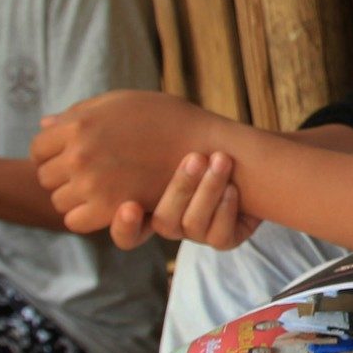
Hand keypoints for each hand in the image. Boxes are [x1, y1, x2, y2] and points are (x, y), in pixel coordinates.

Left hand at [31, 91, 225, 233]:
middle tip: (89, 172)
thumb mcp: (119, 103)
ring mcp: (92, 182)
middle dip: (62, 175)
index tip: (71, 155)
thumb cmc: (163, 119)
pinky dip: (86, 216)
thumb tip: (43, 124)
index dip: (52, 153)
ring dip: (74, 197)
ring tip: (100, 187)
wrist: (203, 146)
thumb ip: (78, 113)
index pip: (38, 147)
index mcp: (79, 124)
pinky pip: (76, 220)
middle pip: (46, 176)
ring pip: (59, 200)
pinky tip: (105, 204)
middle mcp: (80, 153)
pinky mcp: (109, 208)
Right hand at [108, 151, 262, 250]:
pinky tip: (233, 188)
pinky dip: (226, 208)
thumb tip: (108, 113)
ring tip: (222, 159)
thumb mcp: (168, 140)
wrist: (244, 158)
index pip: (126, 231)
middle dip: (181, 188)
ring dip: (209, 189)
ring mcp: (196, 234)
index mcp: (148, 203)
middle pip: (164, 223)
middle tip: (195, 158)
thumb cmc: (197, 142)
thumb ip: (144, 139)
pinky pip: (219, 236)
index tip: (131, 205)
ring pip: (193, 225)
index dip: (125, 225)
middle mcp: (171, 223)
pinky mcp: (223, 239)